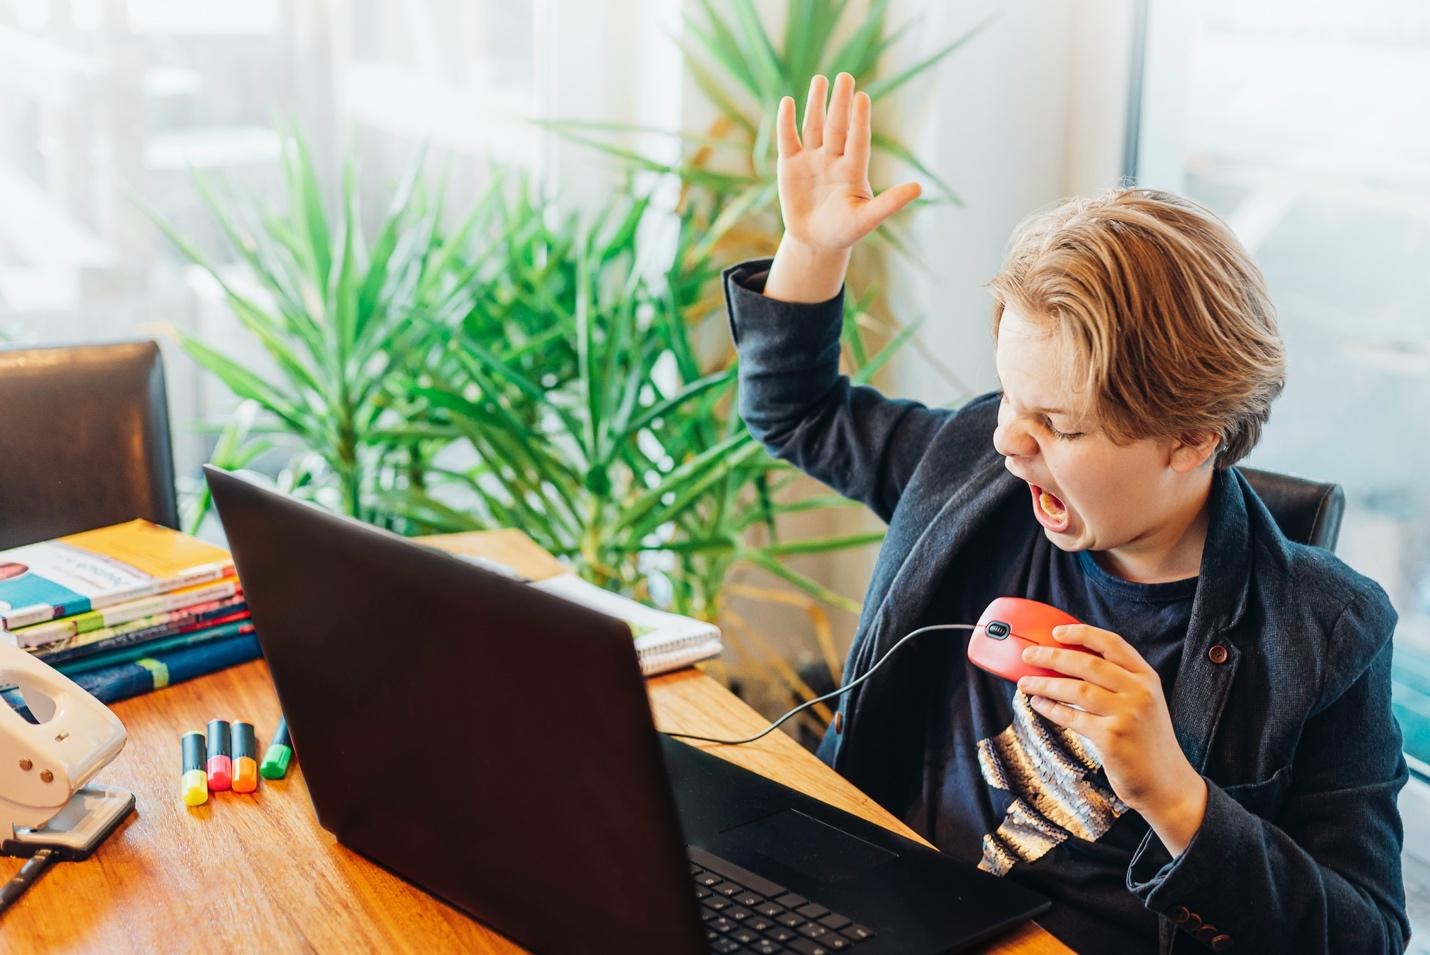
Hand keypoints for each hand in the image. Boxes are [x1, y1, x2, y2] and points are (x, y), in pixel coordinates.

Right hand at [775, 73, 921, 251]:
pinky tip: (788, 102)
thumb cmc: (845, 231)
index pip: (858, 140)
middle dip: (840, 103)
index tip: (863, 97)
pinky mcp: (790, 165)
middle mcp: (834, 158)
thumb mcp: (867, 220)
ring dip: (816, 104)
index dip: (860, 120)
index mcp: (853, 169)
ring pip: (814, 126)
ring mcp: (812, 159)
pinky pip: (788, 139)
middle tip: (845, 77)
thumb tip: (919, 188)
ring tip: (820, 80)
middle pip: (837, 126)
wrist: (816, 242)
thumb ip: (890, 203)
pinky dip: (786, 122)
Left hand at [1017, 624, 1208, 855]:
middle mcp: (1140, 692)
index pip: (1112, 644)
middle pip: (1087, 664)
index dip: (1082, 634)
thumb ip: (1118, 682)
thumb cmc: (1147, 742)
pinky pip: (1072, 717)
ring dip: (1045, 684)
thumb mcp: (1143, 703)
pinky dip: (1051, 709)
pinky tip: (1038, 705)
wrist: (1166, 783)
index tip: (1056, 632)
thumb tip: (1068, 663)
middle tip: (1028, 655)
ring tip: (1025, 682)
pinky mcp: (1112, 737)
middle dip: (1052, 656)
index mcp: (1147, 678)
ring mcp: (1127, 714)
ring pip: (1076, 690)